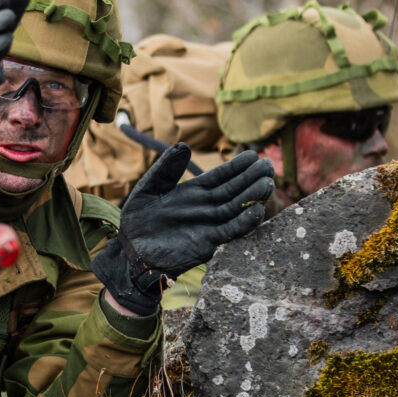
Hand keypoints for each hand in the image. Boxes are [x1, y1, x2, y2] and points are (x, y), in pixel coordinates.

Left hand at [91, 145, 274, 315]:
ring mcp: (208, 225)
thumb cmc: (137, 220)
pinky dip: (243, 223)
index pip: (221, 176)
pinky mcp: (206, 244)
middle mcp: (206, 207)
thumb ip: (165, 169)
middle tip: (268, 167)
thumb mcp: (148, 189)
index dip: (237, 166)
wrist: (129, 251)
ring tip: (267, 184)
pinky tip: (257, 211)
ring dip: (252, 198)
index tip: (253, 155)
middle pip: (234, 191)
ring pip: (236, 209)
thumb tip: (184, 145)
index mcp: (194, 192)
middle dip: (251, 179)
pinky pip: (229, 232)